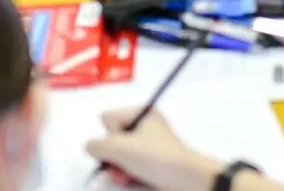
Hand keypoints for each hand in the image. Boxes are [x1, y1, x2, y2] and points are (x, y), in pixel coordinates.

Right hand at [86, 110, 220, 190]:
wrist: (183, 178)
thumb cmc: (153, 157)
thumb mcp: (120, 148)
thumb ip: (97, 145)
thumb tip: (91, 145)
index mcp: (141, 112)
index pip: (107, 118)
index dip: (109, 134)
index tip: (123, 142)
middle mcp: (144, 124)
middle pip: (111, 139)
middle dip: (112, 156)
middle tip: (123, 164)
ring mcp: (147, 143)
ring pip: (117, 155)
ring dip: (118, 169)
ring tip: (128, 175)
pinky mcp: (149, 160)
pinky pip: (127, 165)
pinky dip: (127, 174)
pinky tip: (133, 180)